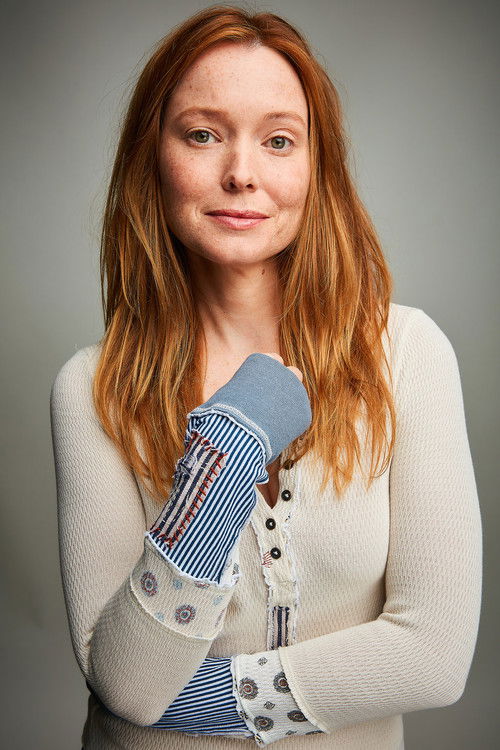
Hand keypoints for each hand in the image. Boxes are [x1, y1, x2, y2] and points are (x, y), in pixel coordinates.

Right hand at [190, 351, 311, 465]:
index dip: (267, 375)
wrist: (237, 433)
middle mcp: (284, 372)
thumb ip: (242, 390)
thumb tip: (230, 400)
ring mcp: (297, 392)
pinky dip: (290, 424)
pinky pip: (299, 416)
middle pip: (292, 374)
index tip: (260, 388)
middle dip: (284, 386)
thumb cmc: (224, 412)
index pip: (274, 360)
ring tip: (271, 421)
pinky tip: (276, 433)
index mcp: (265, 361)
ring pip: (297, 395)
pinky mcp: (304, 413)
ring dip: (289, 404)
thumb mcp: (227, 393)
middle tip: (270, 404)